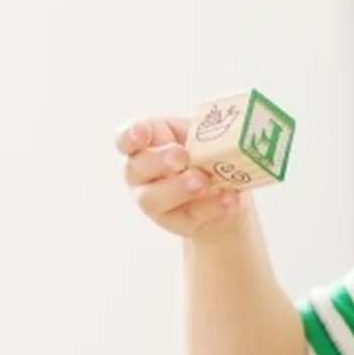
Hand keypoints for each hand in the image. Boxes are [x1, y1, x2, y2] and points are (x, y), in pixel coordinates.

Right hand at [116, 115, 244, 243]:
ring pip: (153, 198)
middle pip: (135, 168)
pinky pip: (189, 215)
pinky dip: (211, 206)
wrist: (225, 193)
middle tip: (182, 156)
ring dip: (178, 188)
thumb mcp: (200, 136)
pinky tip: (228, 198)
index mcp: (143, 145)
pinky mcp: (176, 221)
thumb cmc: (203, 154)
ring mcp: (153, 200)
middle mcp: (140, 174)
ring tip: (203, 181)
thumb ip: (198, 133)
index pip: (125, 139)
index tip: (142, 133)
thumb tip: (214, 132)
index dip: (130, 135)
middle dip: (158, 160)